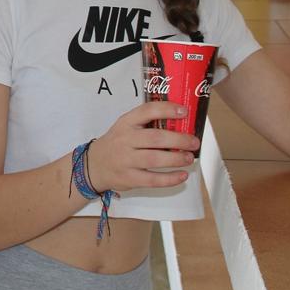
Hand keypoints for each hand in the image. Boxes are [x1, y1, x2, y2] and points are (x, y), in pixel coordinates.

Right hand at [85, 100, 199, 192]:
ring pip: (154, 159)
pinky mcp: (129, 178)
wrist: (94, 165)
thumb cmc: (117, 143)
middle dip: (179, 140)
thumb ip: (147, 123)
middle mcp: (125, 140)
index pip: (147, 111)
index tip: (184, 111)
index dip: (167, 110)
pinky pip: (152, 180)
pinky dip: (170, 179)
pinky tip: (182, 175)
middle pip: (155, 138)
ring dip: (176, 159)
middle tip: (194, 142)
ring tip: (189, 158)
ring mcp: (126, 160)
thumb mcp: (125, 127)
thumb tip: (181, 123)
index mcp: (126, 123)